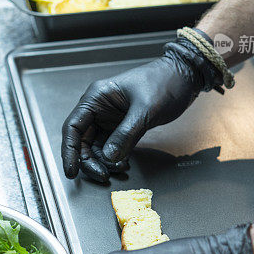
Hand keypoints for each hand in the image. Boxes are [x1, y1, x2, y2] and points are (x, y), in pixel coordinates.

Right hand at [61, 37, 222, 182]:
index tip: (71, 170)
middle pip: (82, 140)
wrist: (184, 78)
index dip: (69, 150)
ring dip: (103, 162)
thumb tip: (109, 157)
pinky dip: (114, 158)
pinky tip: (124, 164)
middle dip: (89, 161)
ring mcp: (110, 118)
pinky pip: (111, 146)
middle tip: (102, 175)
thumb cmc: (164, 82)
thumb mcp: (145, 109)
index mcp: (97, 97)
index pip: (74, 127)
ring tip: (118, 169)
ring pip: (96, 146)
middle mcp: (99, 108)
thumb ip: (126, 133)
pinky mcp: (122, 126)